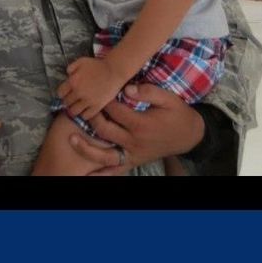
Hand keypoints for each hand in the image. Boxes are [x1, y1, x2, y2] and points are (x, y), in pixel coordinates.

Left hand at [58, 57, 121, 120]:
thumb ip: (71, 67)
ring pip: (74, 112)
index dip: (63, 94)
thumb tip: (67, 74)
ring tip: (77, 107)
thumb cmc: (98, 65)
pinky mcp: (96, 106)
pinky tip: (86, 110)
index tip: (66, 94)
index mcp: (73, 81)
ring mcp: (87, 101)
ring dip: (74, 110)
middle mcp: (78, 93)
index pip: (60, 93)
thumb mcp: (82, 61)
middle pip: (66, 103)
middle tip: (72, 101)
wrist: (114, 71)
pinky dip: (84, 114)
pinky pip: (86, 116)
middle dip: (68, 102)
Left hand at [69, 84, 205, 173]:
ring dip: (86, 148)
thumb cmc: (178, 115)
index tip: (97, 90)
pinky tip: (87, 174)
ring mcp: (132, 155)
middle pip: (105, 130)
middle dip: (91, 117)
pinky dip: (101, 173)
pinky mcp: (133, 162)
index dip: (104, 99)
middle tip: (83, 107)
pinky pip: (115, 170)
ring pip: (105, 155)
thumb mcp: (169, 99)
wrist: (190, 137)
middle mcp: (134, 142)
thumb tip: (127, 88)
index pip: (115, 110)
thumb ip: (148, 92)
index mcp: (141, 124)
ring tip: (71, 139)